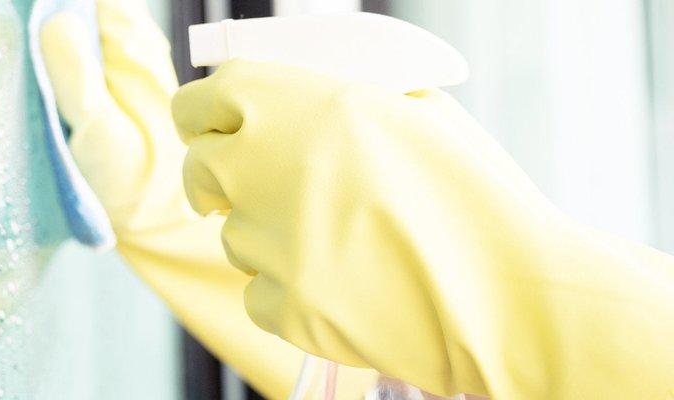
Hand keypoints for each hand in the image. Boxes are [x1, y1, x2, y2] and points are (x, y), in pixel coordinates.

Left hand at [174, 59, 673, 397]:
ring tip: (344, 241)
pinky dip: (291, 293)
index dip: (202, 116)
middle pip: (200, 169)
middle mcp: (265, 167)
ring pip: (234, 236)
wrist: (512, 291)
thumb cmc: (472, 194)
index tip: (209, 130)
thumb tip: (290, 106)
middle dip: (221, 178)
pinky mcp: (284, 307)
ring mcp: (269, 243)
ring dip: (269, 237)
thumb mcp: (414, 109)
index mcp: (295, 105)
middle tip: (255, 188)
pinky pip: (260, 294)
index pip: (199, 100)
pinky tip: (346, 284)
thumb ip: (334, 101)